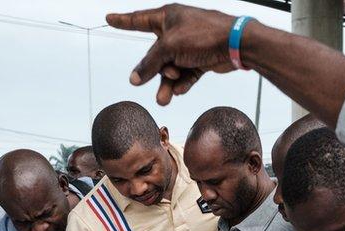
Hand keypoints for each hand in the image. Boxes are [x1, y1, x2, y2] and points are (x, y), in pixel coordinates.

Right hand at [106, 4, 237, 104]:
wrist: (235, 44)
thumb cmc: (203, 35)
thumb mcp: (169, 47)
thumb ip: (150, 63)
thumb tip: (134, 79)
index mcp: (167, 17)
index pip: (138, 20)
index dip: (123, 20)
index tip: (109, 17)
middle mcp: (176, 30)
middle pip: (155, 54)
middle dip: (154, 71)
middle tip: (144, 83)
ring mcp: (189, 46)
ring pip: (171, 68)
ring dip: (167, 83)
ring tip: (165, 99)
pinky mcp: (200, 59)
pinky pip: (185, 74)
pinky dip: (183, 82)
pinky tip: (182, 90)